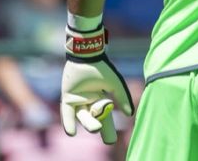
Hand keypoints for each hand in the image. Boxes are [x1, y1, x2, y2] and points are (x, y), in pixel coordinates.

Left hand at [61, 24, 133, 144]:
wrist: (87, 57)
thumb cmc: (102, 68)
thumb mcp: (116, 84)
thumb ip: (123, 98)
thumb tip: (130, 114)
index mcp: (101, 99)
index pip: (106, 118)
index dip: (109, 129)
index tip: (111, 141)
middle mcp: (89, 102)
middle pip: (94, 121)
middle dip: (100, 130)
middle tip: (109, 141)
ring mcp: (78, 101)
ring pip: (83, 117)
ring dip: (89, 124)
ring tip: (96, 128)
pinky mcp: (67, 98)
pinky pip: (67, 114)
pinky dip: (69, 123)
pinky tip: (71, 133)